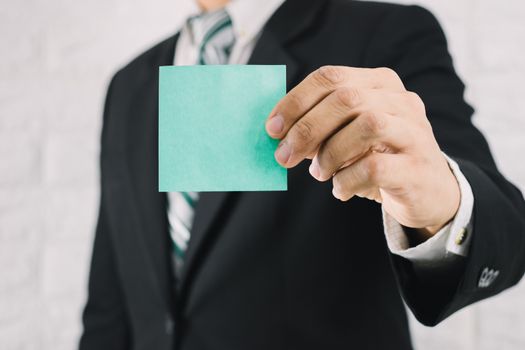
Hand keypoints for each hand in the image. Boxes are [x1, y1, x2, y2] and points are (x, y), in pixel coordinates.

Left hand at [265, 66, 459, 236]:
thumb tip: (277, 133)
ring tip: (319, 174)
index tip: (272, 128)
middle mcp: (401, 101)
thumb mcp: (348, 135)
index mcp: (380, 84)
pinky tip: (341, 190)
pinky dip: (347, 180)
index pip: (331, 77)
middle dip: (306, 129)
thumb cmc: (378, 158)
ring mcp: (414, 132)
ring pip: (366, 126)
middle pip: (346, 99)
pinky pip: (375, 167)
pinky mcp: (417, 167)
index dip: (295, 101)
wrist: (428, 192)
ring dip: (329, 154)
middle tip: (284, 157)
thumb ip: (320, 128)